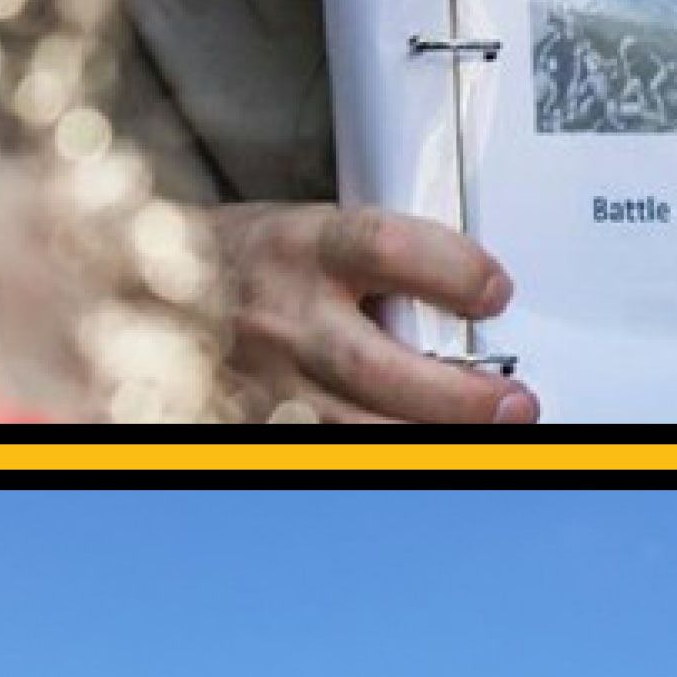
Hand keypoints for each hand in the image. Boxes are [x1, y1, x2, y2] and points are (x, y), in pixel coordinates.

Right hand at [211, 202, 539, 425]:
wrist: (162, 285)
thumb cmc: (262, 258)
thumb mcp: (320, 230)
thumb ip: (389, 261)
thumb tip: (479, 303)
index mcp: (303, 245)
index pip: (384, 247)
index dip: (450, 271)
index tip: (496, 293)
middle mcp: (281, 313)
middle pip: (374, 363)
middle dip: (457, 394)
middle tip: (514, 404)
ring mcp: (265, 375)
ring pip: (353, 424)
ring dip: (427, 434)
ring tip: (483, 435)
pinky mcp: (256, 418)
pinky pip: (329, 442)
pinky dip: (381, 446)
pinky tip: (421, 441)